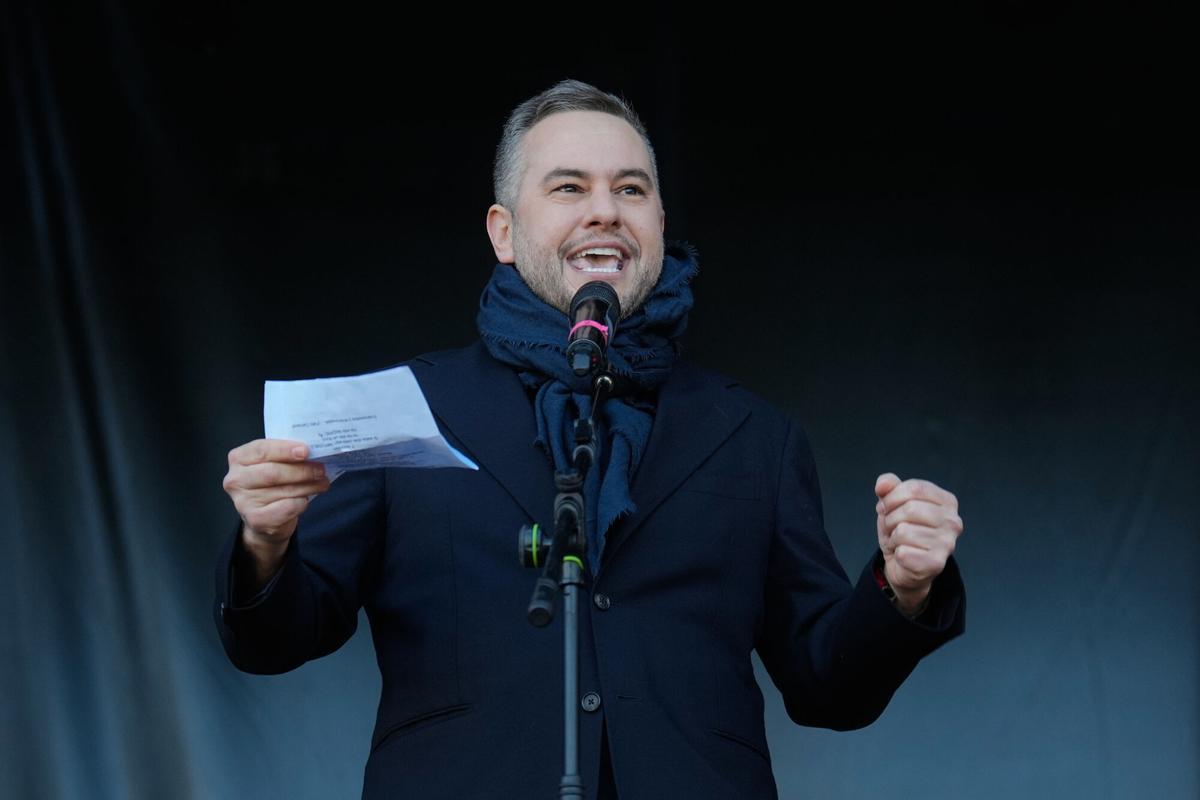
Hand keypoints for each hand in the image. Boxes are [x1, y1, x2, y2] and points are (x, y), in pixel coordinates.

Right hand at [223, 438, 330, 550]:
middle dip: (302, 470)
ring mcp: (243, 501)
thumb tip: (314, 452)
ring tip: (322, 482)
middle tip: (321, 469)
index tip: (306, 451)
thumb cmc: (272, 484)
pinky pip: (288, 507)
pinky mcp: (256, 519)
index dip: (285, 449)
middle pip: (273, 472)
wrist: (265, 519)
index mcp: (239, 458)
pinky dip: (302, 503)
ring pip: (284, 490)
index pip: (262, 449)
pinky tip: (306, 500)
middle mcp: (236, 479)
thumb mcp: (274, 463)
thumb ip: (286, 455)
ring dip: (309, 486)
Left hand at [874, 472, 962, 615]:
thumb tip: (883, 484)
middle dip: (891, 518)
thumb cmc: (902, 529)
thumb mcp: (893, 504)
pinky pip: (903, 552)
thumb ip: (889, 487)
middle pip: (910, 508)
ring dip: (893, 537)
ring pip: (904, 531)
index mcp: (947, 501)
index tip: (888, 507)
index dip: (891, 497)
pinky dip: (897, 553)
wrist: (903, 564)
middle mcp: (953, 522)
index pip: (914, 488)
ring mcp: (947, 544)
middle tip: (893, 527)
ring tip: (900, 541)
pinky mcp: (936, 563)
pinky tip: (904, 555)